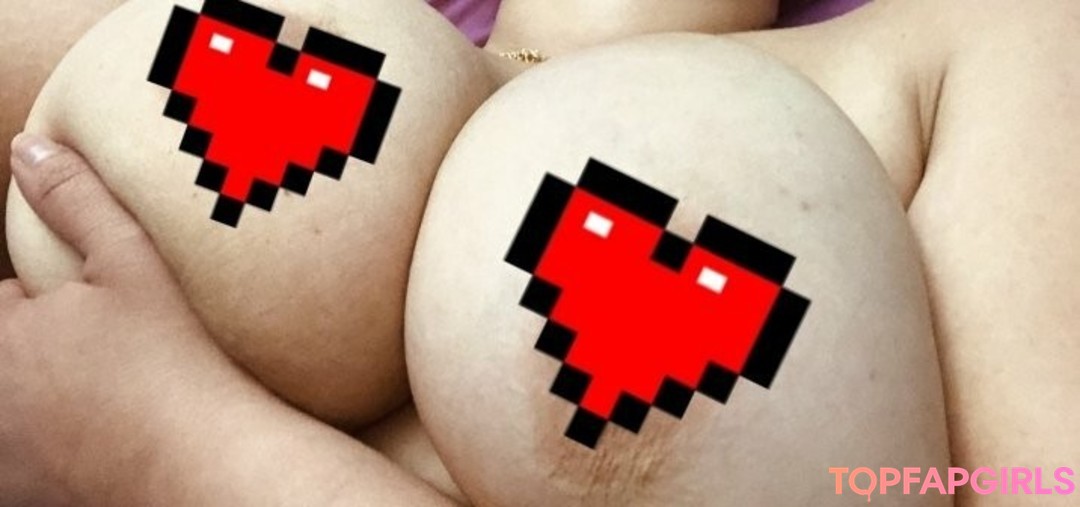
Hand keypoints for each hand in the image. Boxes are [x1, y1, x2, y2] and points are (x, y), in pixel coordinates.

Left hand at [0, 134, 453, 505]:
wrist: (202, 463)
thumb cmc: (168, 362)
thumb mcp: (129, 263)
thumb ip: (74, 201)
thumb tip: (27, 147)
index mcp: (0, 335)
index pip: (4, 303)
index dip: (45, 304)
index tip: (97, 318)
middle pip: (12, 356)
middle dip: (45, 350)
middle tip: (112, 356)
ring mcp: (4, 459)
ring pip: (18, 408)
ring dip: (46, 399)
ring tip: (111, 397)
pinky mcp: (29, 497)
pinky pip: (31, 459)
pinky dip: (56, 448)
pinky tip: (107, 439)